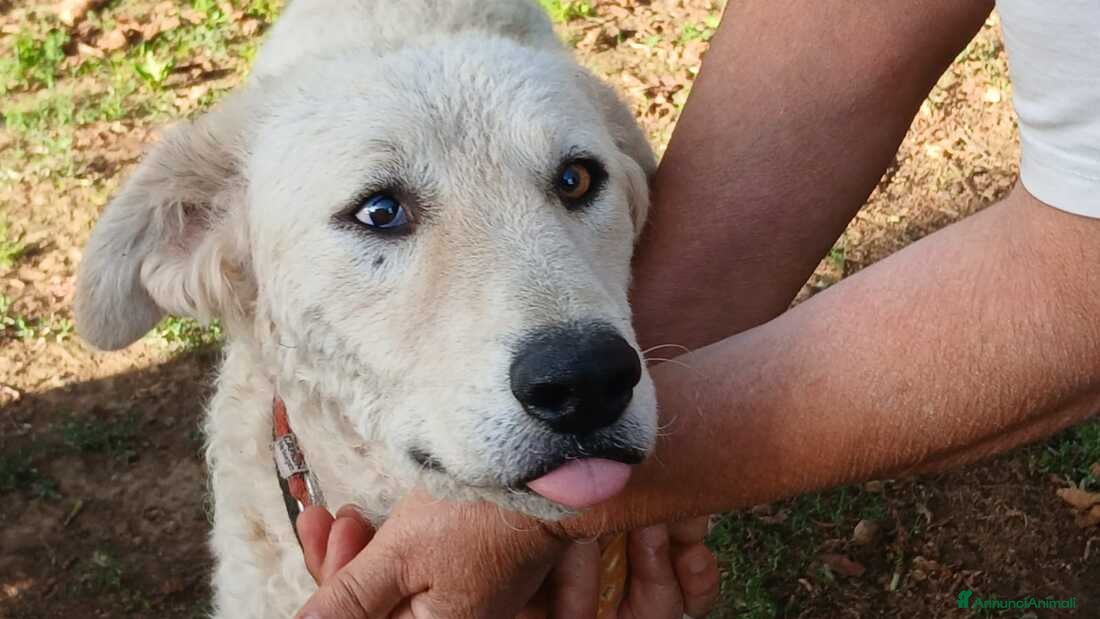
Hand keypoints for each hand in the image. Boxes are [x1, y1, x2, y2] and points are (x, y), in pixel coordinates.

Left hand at [295, 495, 718, 617]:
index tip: (316, 528)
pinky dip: (391, 540)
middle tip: (327, 517)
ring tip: (348, 511)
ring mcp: (468, 592)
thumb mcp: (403, 556)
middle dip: (342, 563)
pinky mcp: (476, 562)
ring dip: (363, 548)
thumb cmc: (480, 513)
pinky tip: (374, 514)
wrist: (554, 465)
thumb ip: (350, 598)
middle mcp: (455, 618)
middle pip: (378, 604)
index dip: (331, 577)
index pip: (365, 617)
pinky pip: (417, 563)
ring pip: (394, 582)